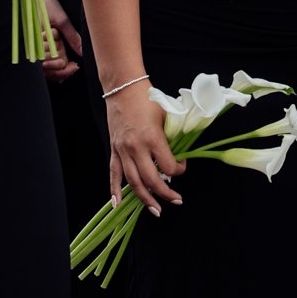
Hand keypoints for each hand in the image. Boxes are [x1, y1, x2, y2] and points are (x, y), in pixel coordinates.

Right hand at [40, 0, 83, 81]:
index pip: (49, 66)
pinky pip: (44, 63)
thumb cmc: (45, 4)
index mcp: (37, 43)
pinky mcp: (36, 46)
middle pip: (48, 70)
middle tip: (74, 65)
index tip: (75, 67)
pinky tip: (64, 62)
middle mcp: (33, 48)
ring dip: (58, 68)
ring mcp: (34, 48)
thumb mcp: (62, 20)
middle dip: (62, 68)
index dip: (63, 70)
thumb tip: (82, 52)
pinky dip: (54, 65)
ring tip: (69, 62)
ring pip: (46, 69)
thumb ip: (72, 37)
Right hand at [105, 88, 181, 216]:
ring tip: (155, 210)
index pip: (168, 166)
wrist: (123, 87)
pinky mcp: (113, 149)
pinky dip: (114, 191)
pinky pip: (113, 174)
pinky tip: (116, 205)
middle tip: (176, 200)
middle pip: (151, 180)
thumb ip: (172, 136)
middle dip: (165, 193)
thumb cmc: (147, 98)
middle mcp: (136, 147)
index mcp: (152, 138)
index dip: (179, 169)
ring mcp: (122, 150)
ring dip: (145, 198)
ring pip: (133, 182)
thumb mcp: (166, 114)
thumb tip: (180, 154)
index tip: (183, 164)